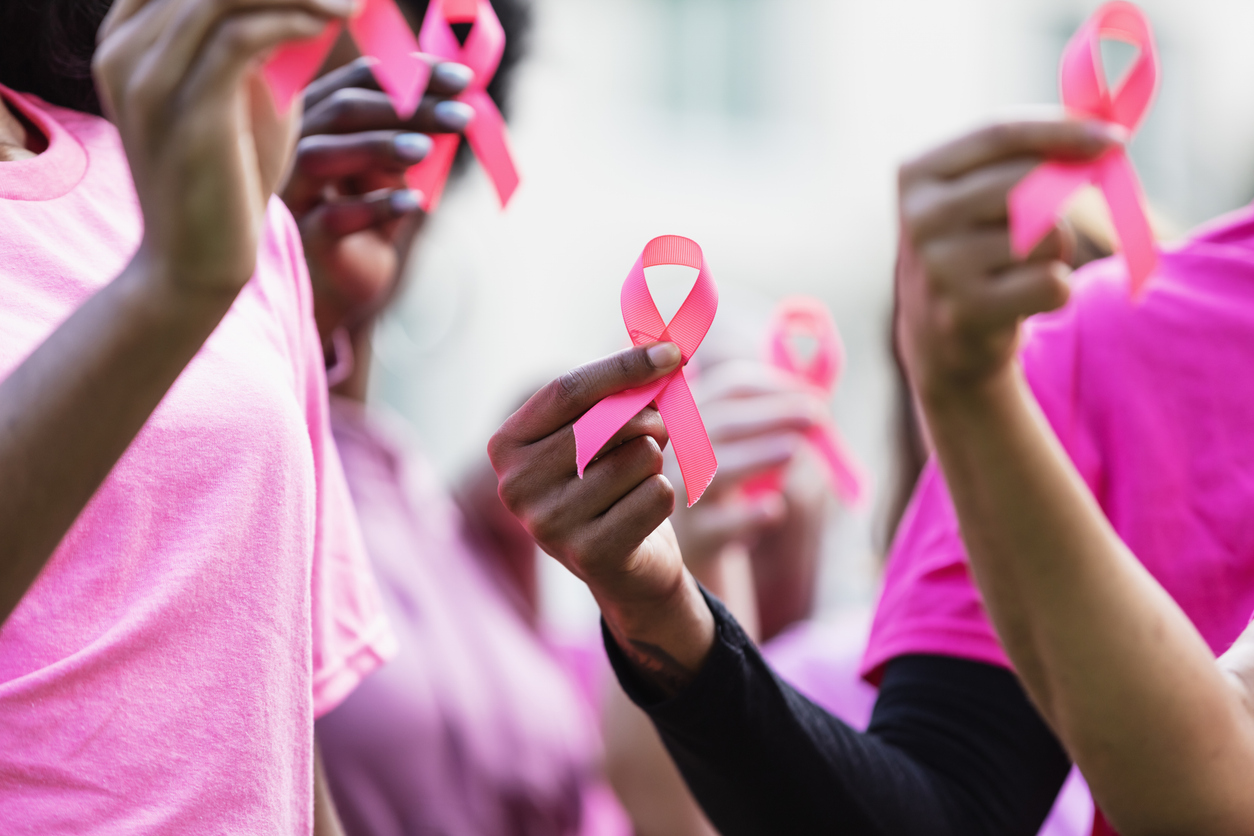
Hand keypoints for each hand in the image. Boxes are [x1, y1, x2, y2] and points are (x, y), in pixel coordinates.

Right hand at [95, 0, 354, 298]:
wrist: (197, 262)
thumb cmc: (228, 180)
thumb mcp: (243, 97)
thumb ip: (261, 43)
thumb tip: (313, 0)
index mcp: (129, 38)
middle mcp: (125, 48)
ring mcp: (148, 78)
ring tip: (355, 3)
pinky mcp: (188, 111)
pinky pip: (241, 40)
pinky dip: (294, 23)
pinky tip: (332, 26)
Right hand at [283, 57, 475, 334]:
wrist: (344, 282)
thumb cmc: (369, 215)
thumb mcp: (397, 170)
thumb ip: (419, 134)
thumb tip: (464, 97)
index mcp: (320, 117)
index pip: (360, 79)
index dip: (412, 74)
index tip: (464, 80)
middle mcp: (294, 146)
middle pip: (343, 110)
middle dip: (406, 107)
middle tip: (462, 115)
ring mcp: (293, 193)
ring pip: (319, 156)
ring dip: (377, 146)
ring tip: (426, 149)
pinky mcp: (302, 238)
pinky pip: (333, 218)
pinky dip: (375, 208)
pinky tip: (414, 203)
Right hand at [489, 343, 715, 692]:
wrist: (627, 567)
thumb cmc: (611, 482)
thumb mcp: (602, 432)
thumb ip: (619, 391)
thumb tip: (666, 349)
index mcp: (506, 446)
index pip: (567, 389)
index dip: (624, 366)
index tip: (672, 353)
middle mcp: (514, 486)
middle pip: (603, 422)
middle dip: (647, 418)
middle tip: (658, 430)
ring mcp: (547, 524)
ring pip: (637, 457)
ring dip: (654, 464)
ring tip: (640, 481)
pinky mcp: (589, 554)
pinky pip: (656, 494)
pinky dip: (663, 497)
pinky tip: (644, 514)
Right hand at [668, 360, 824, 570]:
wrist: (702, 541)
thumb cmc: (733, 479)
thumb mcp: (752, 440)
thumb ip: (784, 407)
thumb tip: (828, 372)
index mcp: (693, 414)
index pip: (728, 387)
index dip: (772, 387)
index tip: (815, 394)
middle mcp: (679, 449)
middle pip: (720, 423)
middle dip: (772, 415)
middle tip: (816, 416)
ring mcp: (681, 494)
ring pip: (714, 471)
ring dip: (756, 456)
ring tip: (794, 450)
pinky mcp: (694, 536)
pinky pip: (719, 524)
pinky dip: (747, 515)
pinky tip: (775, 508)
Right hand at [895, 120, 1122, 403]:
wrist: (940, 336)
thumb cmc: (976, 247)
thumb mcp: (978, 193)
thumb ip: (1027, 154)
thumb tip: (1107, 127)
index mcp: (915, 174)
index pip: (997, 133)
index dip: (1061, 129)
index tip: (1113, 138)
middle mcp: (920, 218)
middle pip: (1024, 179)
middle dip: (1064, 190)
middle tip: (1070, 207)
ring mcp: (939, 267)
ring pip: (1045, 233)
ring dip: (1056, 250)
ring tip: (1023, 268)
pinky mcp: (967, 311)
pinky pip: (1051, 282)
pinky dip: (1056, 290)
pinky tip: (1023, 300)